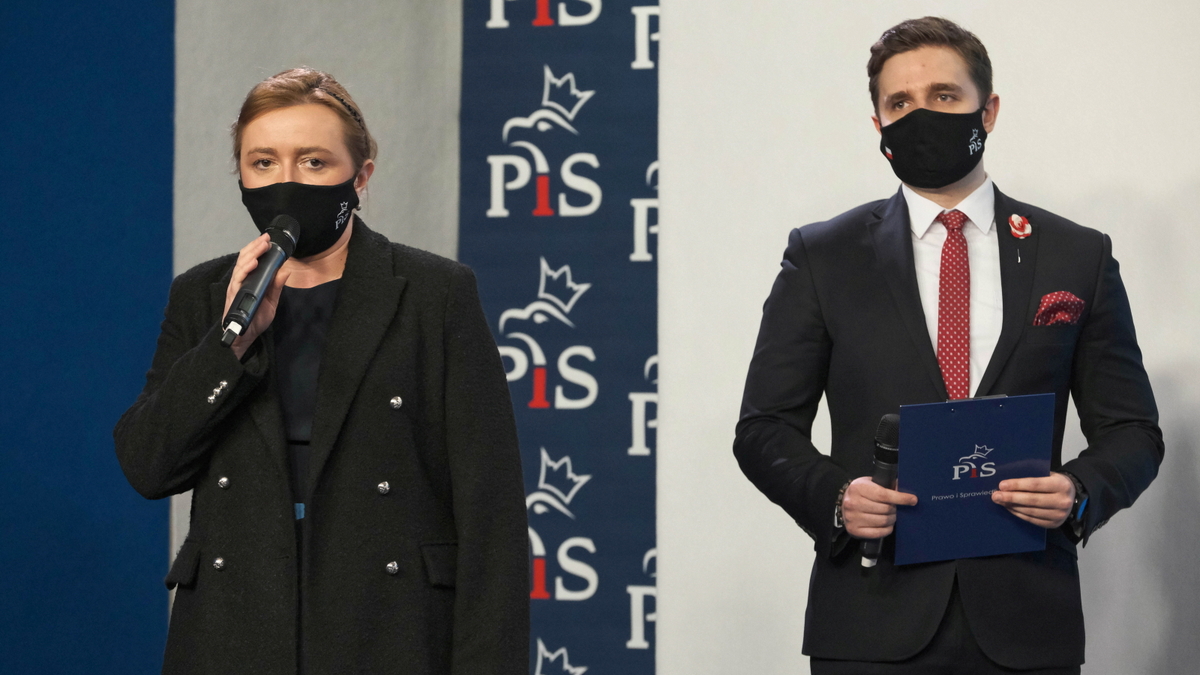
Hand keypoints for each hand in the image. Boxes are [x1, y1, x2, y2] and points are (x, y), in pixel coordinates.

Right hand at [223, 234, 291, 359]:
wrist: (244, 336)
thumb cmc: (255, 318)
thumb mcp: (271, 300)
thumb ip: (276, 286)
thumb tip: (285, 270)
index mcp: (250, 280)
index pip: (252, 259)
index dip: (258, 248)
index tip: (268, 238)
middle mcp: (241, 280)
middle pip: (245, 258)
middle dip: (255, 246)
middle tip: (266, 238)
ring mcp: (236, 286)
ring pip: (241, 265)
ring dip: (252, 254)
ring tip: (262, 245)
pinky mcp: (233, 294)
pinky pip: (238, 279)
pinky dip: (245, 269)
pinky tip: (253, 263)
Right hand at [842, 476, 918, 538]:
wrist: (843, 503)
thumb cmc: (861, 492)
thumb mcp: (871, 483)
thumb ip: (887, 485)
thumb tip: (905, 490)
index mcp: (858, 488)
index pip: (884, 495)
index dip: (900, 498)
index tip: (913, 500)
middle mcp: (853, 503)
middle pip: (885, 509)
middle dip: (895, 509)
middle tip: (896, 508)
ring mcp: (852, 518)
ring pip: (883, 521)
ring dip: (892, 519)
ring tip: (891, 516)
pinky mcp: (854, 530)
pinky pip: (878, 532)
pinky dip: (887, 529)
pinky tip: (887, 525)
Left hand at [991, 472, 1074, 527]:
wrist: (1072, 495)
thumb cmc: (1054, 481)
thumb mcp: (1048, 474)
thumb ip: (1033, 475)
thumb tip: (1008, 481)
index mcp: (1061, 485)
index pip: (1035, 485)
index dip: (1017, 485)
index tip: (1001, 485)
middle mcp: (1062, 501)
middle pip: (1032, 500)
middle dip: (1011, 498)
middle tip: (995, 496)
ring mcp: (1059, 515)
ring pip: (1030, 511)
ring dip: (1012, 506)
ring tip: (1000, 501)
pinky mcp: (1054, 524)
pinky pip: (1032, 520)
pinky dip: (1019, 514)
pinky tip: (1009, 508)